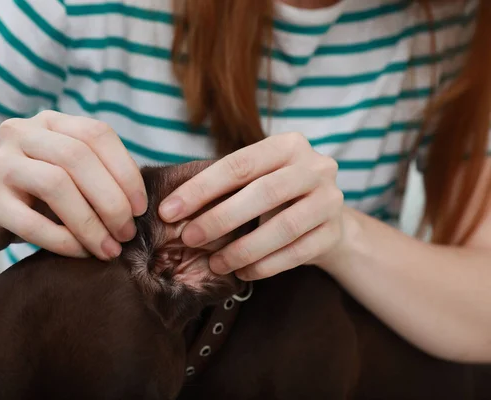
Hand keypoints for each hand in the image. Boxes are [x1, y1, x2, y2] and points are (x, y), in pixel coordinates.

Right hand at [0, 110, 146, 259]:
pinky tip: (81, 253)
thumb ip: (100, 177)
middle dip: (112, 200)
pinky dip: (64, 241)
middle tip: (128, 233)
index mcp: (50, 122)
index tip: (141, 208)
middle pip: (78, 157)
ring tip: (109, 248)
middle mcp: (21, 132)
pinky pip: (32, 222)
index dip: (126, 171)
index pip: (97, 134)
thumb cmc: (36, 197)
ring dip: (91, 222)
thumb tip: (142, 205)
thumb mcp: (70, 177)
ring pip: (56, 184)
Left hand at [158, 133, 343, 279]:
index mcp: (288, 145)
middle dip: (221, 218)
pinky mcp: (334, 232)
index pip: (239, 164)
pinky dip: (266, 265)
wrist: (326, 217)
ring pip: (284, 227)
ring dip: (244, 249)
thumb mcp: (256, 178)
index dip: (201, 188)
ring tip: (217, 264)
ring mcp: (330, 200)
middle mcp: (316, 167)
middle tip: (190, 238)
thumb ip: (225, 186)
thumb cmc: (275, 194)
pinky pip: (297, 253)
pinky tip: (243, 273)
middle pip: (264, 193)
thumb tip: (171, 208)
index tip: (169, 210)